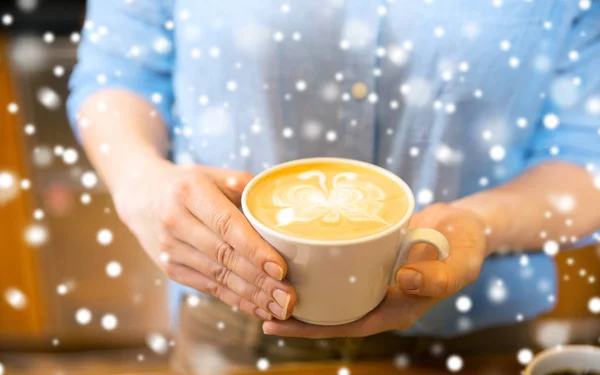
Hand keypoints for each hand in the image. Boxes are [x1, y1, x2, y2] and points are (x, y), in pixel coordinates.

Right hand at [113, 158, 295, 320]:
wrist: (141, 194)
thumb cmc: (187, 183)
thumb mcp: (213, 174)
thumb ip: (245, 186)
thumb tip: (281, 207)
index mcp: (190, 193)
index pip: (227, 225)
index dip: (255, 249)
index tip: (280, 268)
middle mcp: (176, 222)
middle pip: (224, 256)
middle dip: (259, 280)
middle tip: (288, 296)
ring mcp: (170, 249)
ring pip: (217, 276)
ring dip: (251, 296)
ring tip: (279, 307)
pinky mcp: (170, 268)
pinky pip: (208, 288)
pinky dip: (235, 300)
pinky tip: (258, 308)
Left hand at [262, 203, 486, 336]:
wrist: (465, 225)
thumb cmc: (466, 246)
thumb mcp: (460, 263)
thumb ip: (438, 275)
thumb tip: (404, 280)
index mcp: (396, 308)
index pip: (347, 325)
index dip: (312, 328)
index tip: (277, 324)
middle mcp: (379, 296)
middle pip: (332, 310)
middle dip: (296, 312)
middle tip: (256, 304)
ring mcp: (373, 278)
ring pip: (331, 289)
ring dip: (302, 288)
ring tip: (265, 282)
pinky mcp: (370, 258)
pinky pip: (339, 265)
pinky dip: (317, 264)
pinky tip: (295, 254)